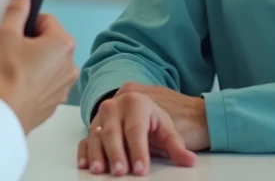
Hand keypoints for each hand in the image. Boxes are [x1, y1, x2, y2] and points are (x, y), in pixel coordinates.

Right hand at [0, 0, 77, 133]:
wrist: (5, 113)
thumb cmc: (7, 75)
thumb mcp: (6, 34)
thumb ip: (17, 10)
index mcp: (62, 43)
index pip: (45, 20)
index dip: (26, 24)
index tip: (14, 32)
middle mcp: (69, 64)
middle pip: (48, 42)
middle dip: (29, 44)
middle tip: (10, 51)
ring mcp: (63, 85)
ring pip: (47, 63)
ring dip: (32, 63)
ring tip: (11, 69)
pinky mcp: (54, 101)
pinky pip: (44, 83)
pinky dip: (32, 82)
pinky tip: (16, 84)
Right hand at [76, 85, 197, 176]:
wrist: (135, 106)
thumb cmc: (150, 119)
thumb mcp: (166, 129)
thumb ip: (176, 146)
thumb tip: (189, 160)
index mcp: (135, 102)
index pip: (136, 129)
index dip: (138, 150)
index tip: (141, 169)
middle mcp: (115, 106)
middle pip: (113, 132)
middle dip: (116, 153)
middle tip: (120, 172)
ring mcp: (101, 117)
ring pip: (96, 136)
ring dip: (97, 154)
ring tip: (100, 170)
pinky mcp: (91, 128)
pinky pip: (85, 140)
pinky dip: (84, 152)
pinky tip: (85, 164)